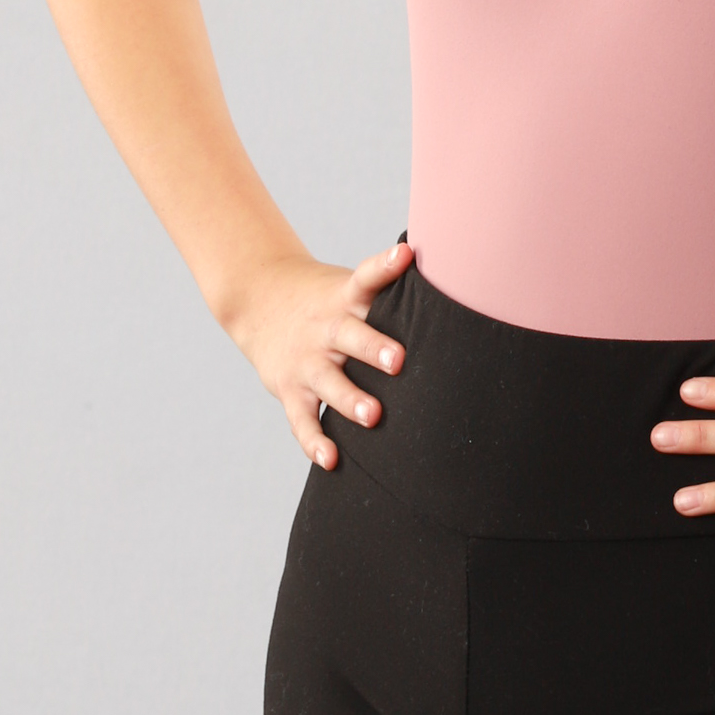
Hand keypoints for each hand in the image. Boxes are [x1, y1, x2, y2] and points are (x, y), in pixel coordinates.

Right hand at [230, 241, 413, 467]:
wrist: (259, 298)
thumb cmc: (326, 300)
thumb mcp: (350, 286)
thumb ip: (390, 292)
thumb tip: (456, 284)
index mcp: (345, 298)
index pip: (367, 276)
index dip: (386, 265)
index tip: (406, 255)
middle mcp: (326, 328)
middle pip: (350, 336)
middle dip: (374, 348)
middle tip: (399, 361)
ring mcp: (307, 361)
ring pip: (328, 381)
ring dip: (349, 399)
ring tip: (373, 415)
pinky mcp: (290, 389)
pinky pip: (302, 418)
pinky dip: (314, 440)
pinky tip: (331, 459)